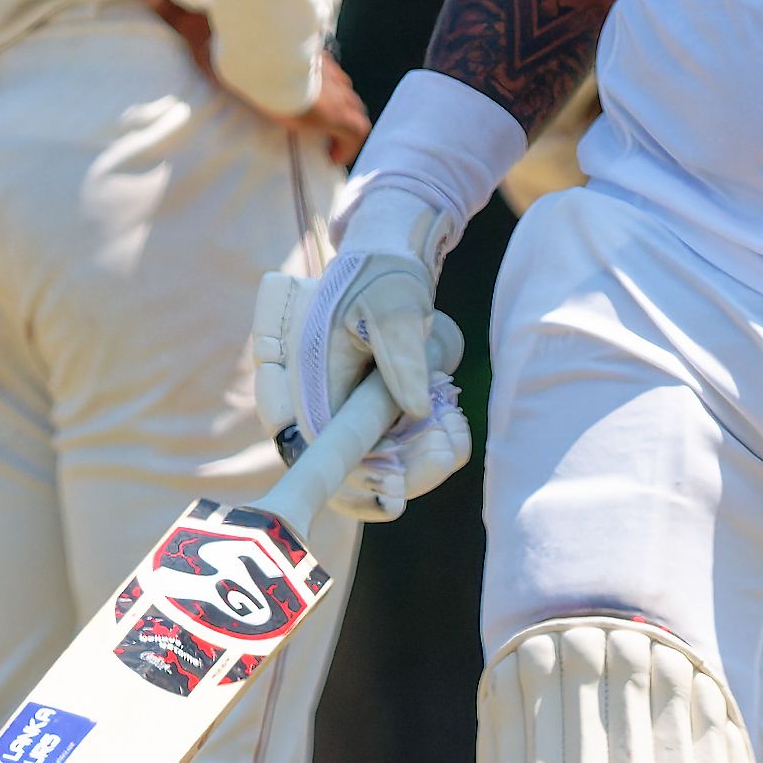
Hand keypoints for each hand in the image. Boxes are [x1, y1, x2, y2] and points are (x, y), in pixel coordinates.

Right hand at [141, 0, 371, 164]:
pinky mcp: (338, 115)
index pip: (318, 65)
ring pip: (352, 109)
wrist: (261, 60)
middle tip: (316, 122)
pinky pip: (356, 134)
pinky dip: (347, 146)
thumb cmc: (234, 45)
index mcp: (299, 52)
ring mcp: (336, 93)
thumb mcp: (202, 30)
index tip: (305, 97)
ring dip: (340, 126)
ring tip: (323, 142)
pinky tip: (331, 157)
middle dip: (332, 105)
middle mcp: (324, 71)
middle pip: (341, 87)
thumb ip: (177, 13)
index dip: (315, 82)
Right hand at [251, 252, 468, 521]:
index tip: (398, 490)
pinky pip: (398, 455)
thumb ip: (403, 358)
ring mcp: (345, 419)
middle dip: (404, 473)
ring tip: (454, 424)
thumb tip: (417, 411)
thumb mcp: (395, 309)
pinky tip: (453, 423)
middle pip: (350, 472)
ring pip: (379, 470)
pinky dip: (431, 449)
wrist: (389, 273)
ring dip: (423, 461)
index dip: (358, 478)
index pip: (322, 450)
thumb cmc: (384, 282)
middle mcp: (318, 408)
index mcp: (307, 382)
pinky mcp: (371, 422)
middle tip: (447, 446)